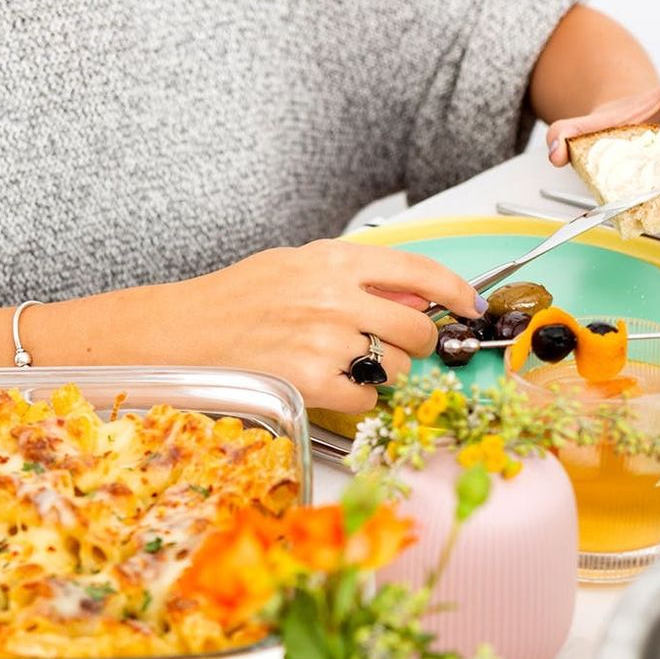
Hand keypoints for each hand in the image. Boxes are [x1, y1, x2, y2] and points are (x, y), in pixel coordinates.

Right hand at [177, 240, 484, 413]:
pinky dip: (358, 397)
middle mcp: (337, 298)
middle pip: (416, 329)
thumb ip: (355, 274)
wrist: (189, 331)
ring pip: (395, 367)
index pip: (419, 272)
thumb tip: (409, 290)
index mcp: (336, 261)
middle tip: (399, 348)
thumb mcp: (299, 264)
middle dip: (418, 344)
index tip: (470, 305)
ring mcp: (327, 342)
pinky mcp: (315, 382)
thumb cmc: (239, 298)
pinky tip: (332, 384)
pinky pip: (367, 397)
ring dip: (382, 371)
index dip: (455, 291)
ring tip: (345, 362)